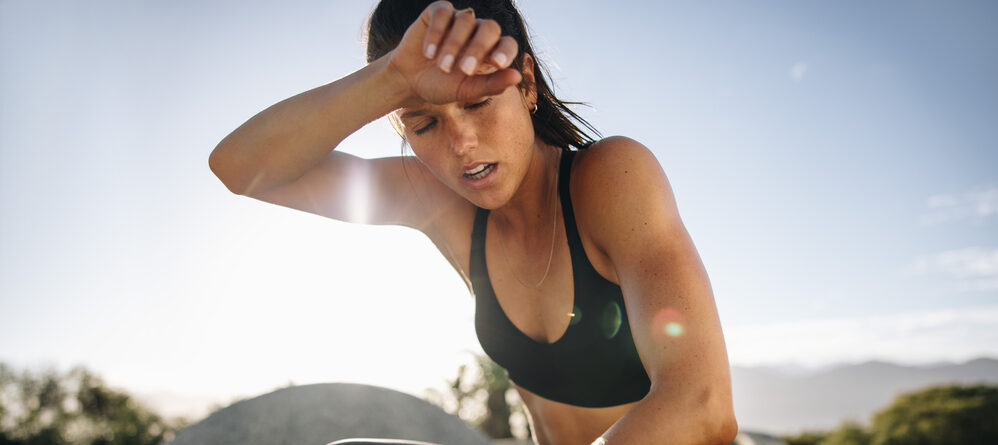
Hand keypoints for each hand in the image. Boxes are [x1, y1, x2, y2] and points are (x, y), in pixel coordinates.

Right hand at [388, 1, 521, 106]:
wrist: (409, 81)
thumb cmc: (442, 86)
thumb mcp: (466, 91)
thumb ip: (492, 85)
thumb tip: (517, 76)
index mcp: (491, 51)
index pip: (508, 44)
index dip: (506, 51)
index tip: (498, 64)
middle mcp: (478, 32)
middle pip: (489, 28)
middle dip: (478, 49)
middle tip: (465, 70)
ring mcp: (458, 19)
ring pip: (465, 21)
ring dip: (454, 46)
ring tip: (442, 67)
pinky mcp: (438, 12)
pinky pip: (443, 13)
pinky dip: (436, 33)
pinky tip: (428, 53)